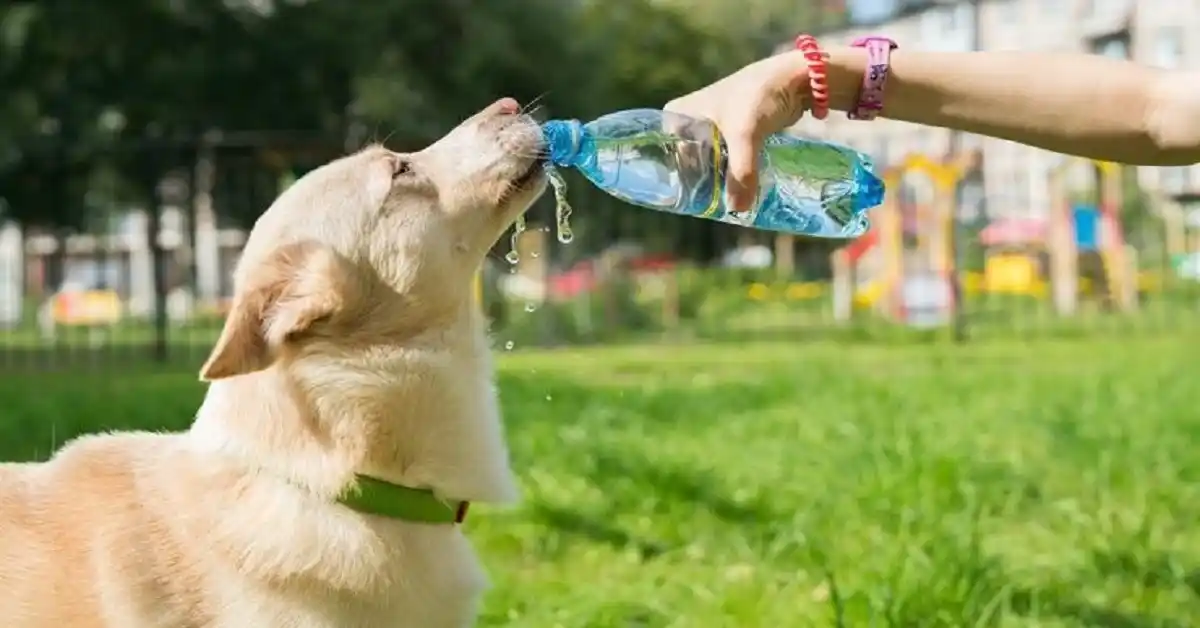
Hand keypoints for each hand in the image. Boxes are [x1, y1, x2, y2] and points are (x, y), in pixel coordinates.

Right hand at [664, 51, 810, 211]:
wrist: (795, 79)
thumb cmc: (760, 96)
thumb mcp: (745, 134)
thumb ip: (741, 172)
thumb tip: (738, 211)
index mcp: (676, 114)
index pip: (669, 159)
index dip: (683, 182)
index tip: (698, 203)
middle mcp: (688, 121)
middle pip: (690, 165)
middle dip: (703, 186)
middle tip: (716, 209)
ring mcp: (710, 129)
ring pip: (710, 166)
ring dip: (720, 183)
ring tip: (730, 204)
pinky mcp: (733, 135)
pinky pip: (726, 163)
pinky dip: (733, 176)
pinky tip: (741, 192)